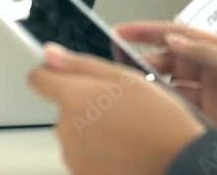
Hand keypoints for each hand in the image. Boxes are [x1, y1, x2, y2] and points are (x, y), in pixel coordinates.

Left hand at [28, 44, 205, 174]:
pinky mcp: (84, 174)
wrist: (177, 161)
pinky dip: (100, 151)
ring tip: (126, 128)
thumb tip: (49, 53)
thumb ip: (80, 64)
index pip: (38, 79)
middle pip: (64, 108)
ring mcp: (74, 155)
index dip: (52, 73)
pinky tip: (125, 147)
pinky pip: (86, 156)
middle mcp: (66, 127)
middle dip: (85, 104)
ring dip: (93, 129)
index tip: (65, 75)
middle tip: (118, 105)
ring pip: (76, 133)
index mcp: (73, 97)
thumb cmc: (158, 119)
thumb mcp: (124, 77)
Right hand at [116, 21, 216, 168]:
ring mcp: (212, 92)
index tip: (122, 30)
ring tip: (131, 82)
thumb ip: (204, 51)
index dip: (148, 30)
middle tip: (118, 60)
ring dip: (152, 81)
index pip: (178, 31)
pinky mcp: (210, 116)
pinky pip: (180, 105)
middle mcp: (215, 68)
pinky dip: (164, 102)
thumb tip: (172, 37)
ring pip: (172, 81)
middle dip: (144, 56)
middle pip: (171, 56)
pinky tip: (153, 103)